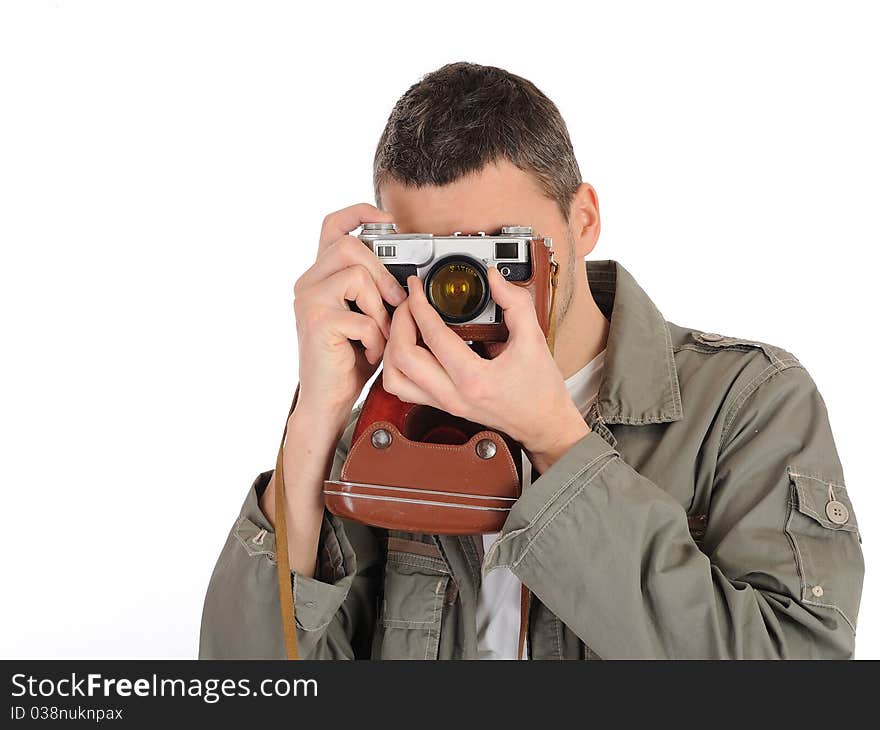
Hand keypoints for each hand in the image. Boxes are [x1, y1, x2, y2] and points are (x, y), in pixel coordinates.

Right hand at [292, 203, 407, 421]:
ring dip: (379, 309)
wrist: (328, 399)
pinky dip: (374, 338)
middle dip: (383, 274)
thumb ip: (375, 289)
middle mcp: (308, 283)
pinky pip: (361, 316)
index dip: (360, 212)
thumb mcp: (367, 315)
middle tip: (396, 303)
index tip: (388, 219)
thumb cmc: (349, 359)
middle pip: (351, 246)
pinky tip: (369, 352)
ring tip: (378, 333)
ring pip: (357, 276)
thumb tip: (407, 270)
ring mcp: (308, 301)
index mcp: (321, 276)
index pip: (333, 226)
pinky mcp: (316, 323)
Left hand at [382, 266, 589, 473]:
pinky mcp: (442, 406)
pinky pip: (404, 388)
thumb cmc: (541, 391)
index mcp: (474, 379)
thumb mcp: (534, 339)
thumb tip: (493, 278)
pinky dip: (398, 365)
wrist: (544, 423)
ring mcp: (445, 403)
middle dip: (399, 321)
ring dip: (392, 347)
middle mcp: (453, 395)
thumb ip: (515, 303)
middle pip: (401, 358)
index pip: (432, 336)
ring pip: (394, 378)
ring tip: (404, 325)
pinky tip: (410, 347)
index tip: (418, 288)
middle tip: (409, 303)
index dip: (419, 304)